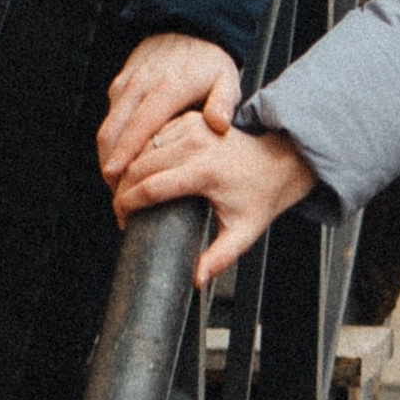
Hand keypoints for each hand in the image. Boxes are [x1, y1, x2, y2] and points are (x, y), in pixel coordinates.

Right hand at [97, 34, 239, 187]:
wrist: (188, 27)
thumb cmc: (209, 60)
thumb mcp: (227, 79)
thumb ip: (223, 103)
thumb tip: (219, 125)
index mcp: (169, 87)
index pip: (140, 125)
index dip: (125, 153)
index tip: (117, 178)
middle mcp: (142, 84)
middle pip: (113, 130)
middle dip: (110, 164)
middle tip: (117, 193)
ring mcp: (128, 83)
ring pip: (106, 125)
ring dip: (106, 155)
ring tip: (116, 183)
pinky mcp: (120, 84)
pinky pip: (109, 116)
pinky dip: (110, 140)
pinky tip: (120, 159)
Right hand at [114, 118, 318, 286]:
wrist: (278, 161)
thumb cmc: (260, 197)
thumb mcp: (243, 232)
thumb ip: (220, 258)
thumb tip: (197, 280)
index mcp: (205, 172)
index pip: (150, 187)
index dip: (128, 205)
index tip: (122, 220)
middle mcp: (196, 145)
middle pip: (139, 165)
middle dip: (121, 189)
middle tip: (120, 210)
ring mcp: (193, 127)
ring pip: (142, 147)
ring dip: (127, 168)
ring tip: (124, 192)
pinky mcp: (191, 120)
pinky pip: (154, 134)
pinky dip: (140, 151)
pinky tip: (137, 170)